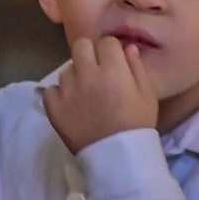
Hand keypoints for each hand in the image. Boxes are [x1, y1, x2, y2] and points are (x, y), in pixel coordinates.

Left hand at [41, 32, 159, 152]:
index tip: (115, 62)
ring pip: (67, 69)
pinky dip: (59, 94)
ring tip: (85, 92)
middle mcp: (87, 75)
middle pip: (81, 46)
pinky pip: (51, 89)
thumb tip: (128, 47)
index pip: (106, 42)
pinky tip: (71, 104)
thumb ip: (137, 67)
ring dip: (76, 75)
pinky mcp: (53, 107)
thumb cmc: (137, 124)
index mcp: (113, 70)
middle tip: (97, 70)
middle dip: (90, 54)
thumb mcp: (147, 94)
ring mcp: (67, 91)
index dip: (111, 51)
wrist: (117, 157)